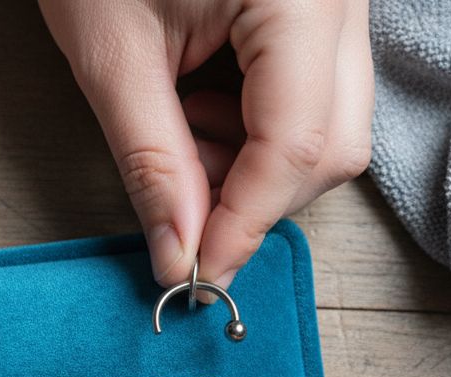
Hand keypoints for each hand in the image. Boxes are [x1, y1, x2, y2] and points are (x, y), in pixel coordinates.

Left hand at [38, 0, 372, 290]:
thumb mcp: (111, 54)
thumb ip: (152, 163)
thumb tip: (179, 255)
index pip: (297, 144)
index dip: (246, 224)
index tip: (198, 275)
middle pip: (334, 144)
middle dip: (255, 195)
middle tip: (179, 202)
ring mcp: (339, 2)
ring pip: (331, 127)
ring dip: (253, 163)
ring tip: (177, 127)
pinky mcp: (319, 9)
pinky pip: (313, 96)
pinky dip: (256, 127)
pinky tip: (199, 101)